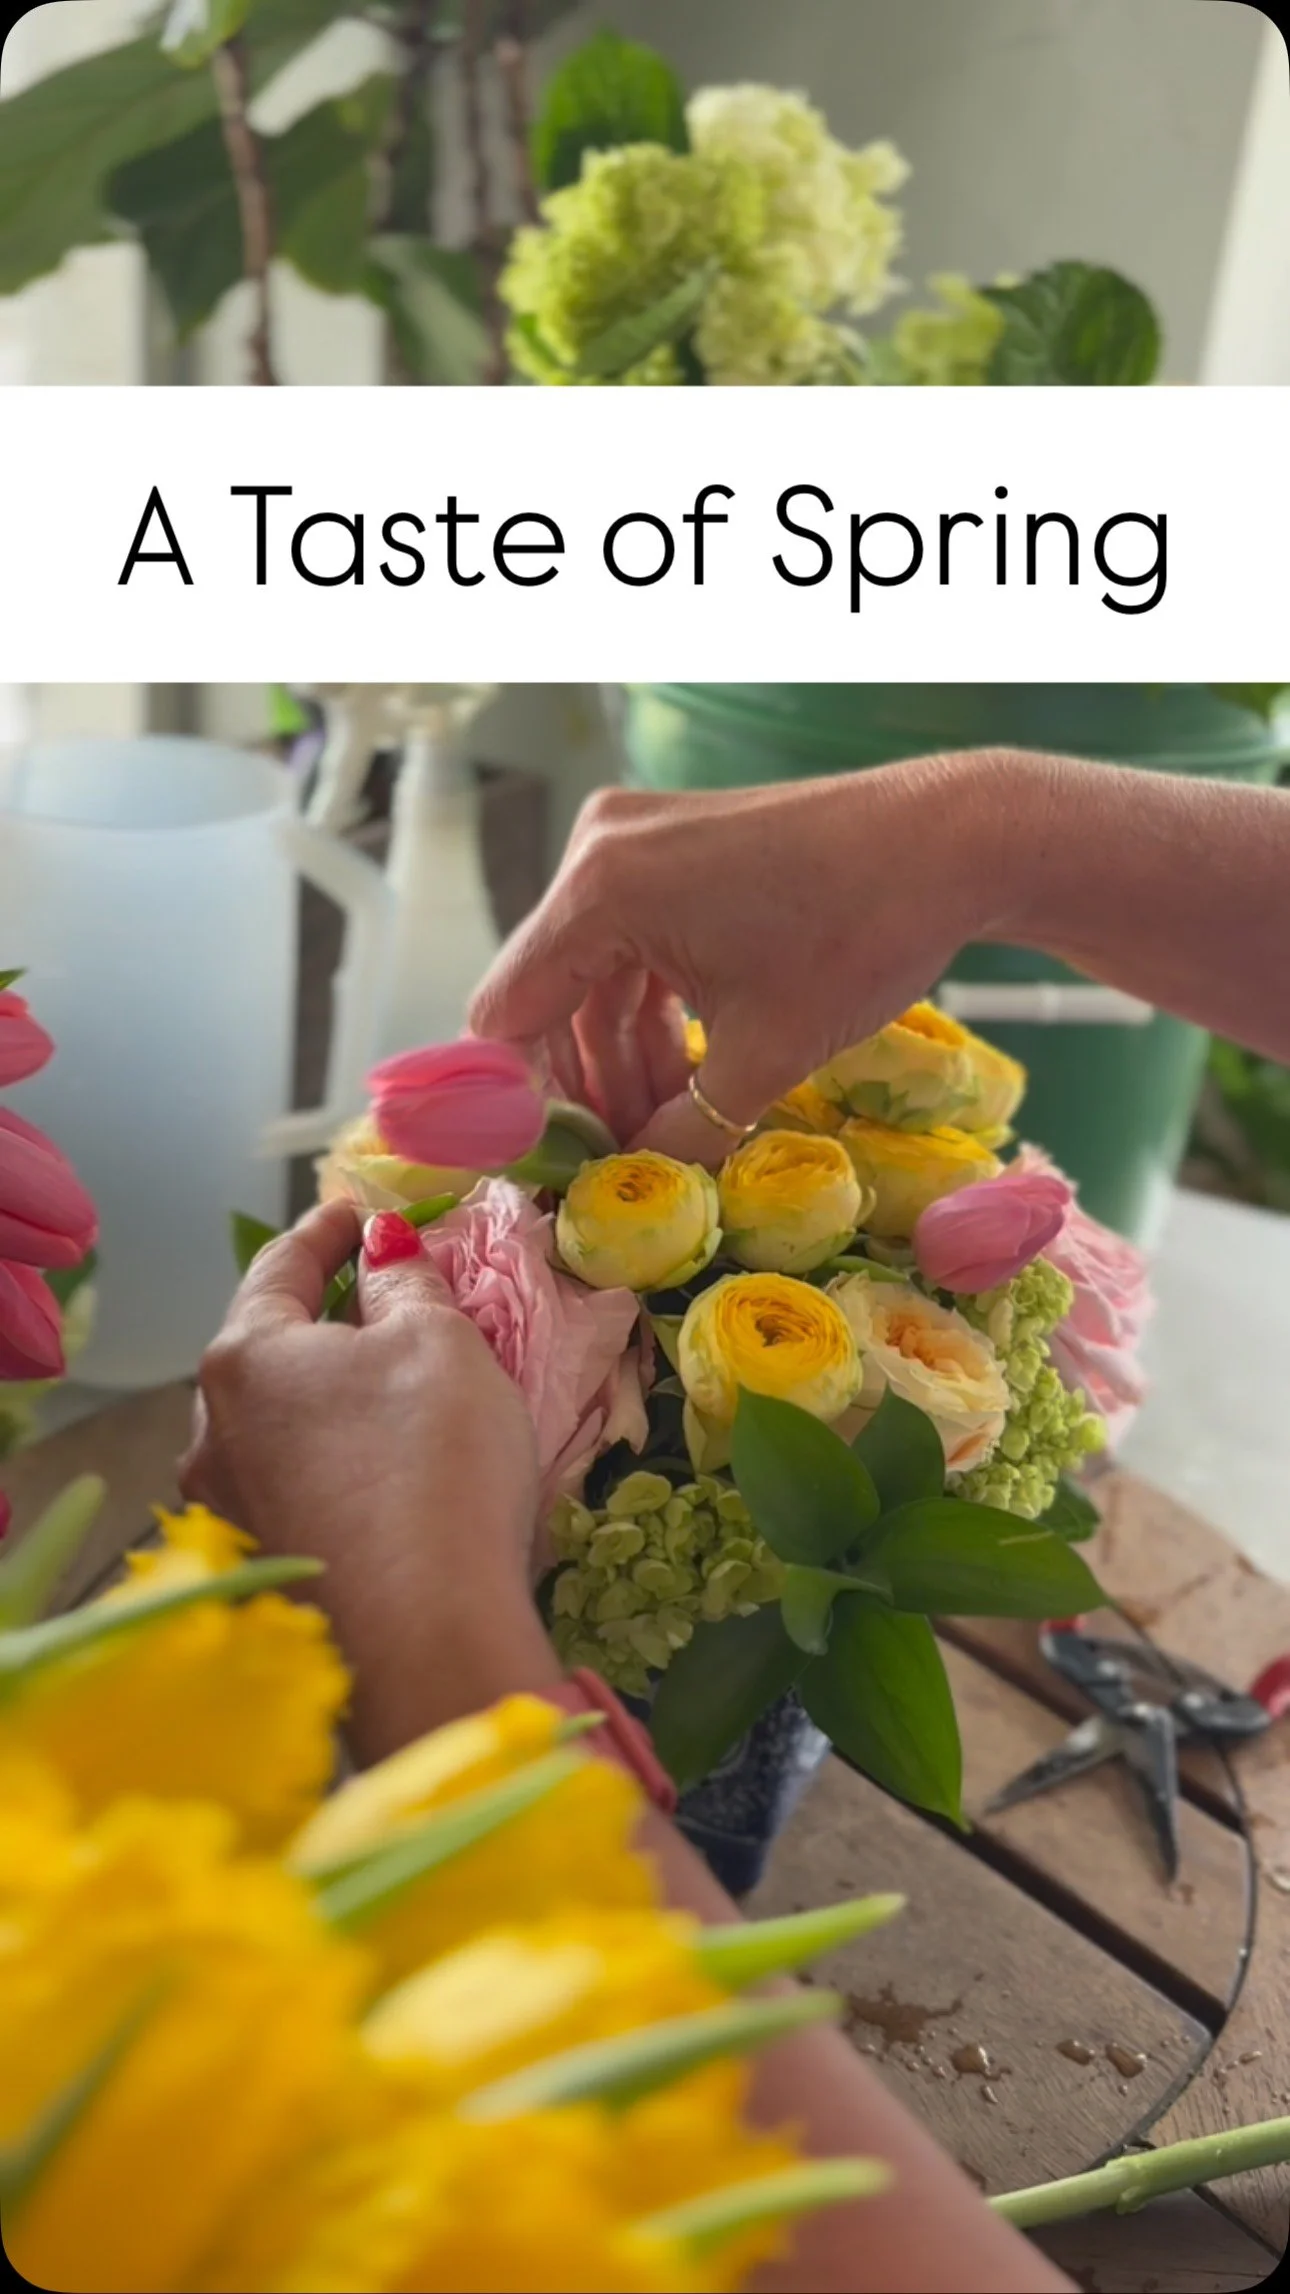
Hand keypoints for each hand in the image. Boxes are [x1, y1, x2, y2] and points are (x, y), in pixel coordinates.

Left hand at [180, 1202, 560, 1757]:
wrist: (426, 1640)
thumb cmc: (436, 1463)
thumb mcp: (441, 1344)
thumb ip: (407, 1283)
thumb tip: (383, 1249)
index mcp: (243, 1358)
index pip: (280, 1265)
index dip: (327, 1230)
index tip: (359, 1210)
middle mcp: (211, 1431)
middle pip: (267, 1348)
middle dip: (322, 1316)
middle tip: (381, 1292)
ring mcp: (228, 1508)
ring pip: (276, 1423)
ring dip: (326, 1393)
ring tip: (388, 1381)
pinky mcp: (262, 1568)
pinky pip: (294, 1481)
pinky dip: (332, 1455)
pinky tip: (380, 1465)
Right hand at [470, 753, 1022, 1162]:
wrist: (953, 841)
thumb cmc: (861, 936)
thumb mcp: (766, 1057)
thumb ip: (683, 1133)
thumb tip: (634, 1186)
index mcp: (600, 892)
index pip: (508, 1013)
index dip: (515, 1099)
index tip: (541, 1165)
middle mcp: (598, 852)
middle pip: (548, 996)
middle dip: (580, 1086)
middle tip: (611, 1163)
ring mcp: (635, 841)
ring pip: (594, 976)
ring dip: (621, 1058)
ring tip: (662, 1132)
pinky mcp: (674, 846)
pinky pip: (633, 943)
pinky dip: (652, 1011)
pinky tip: (687, 1077)